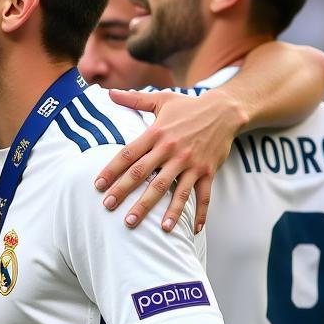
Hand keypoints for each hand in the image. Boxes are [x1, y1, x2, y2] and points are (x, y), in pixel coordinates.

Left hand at [93, 87, 245, 232]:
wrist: (225, 110)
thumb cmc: (188, 107)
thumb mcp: (161, 99)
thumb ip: (134, 99)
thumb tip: (108, 92)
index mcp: (156, 134)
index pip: (129, 155)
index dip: (111, 170)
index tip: (98, 185)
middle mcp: (171, 150)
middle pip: (144, 175)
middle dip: (125, 192)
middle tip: (109, 208)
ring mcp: (190, 163)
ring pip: (170, 190)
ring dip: (155, 209)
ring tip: (141, 225)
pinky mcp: (208, 172)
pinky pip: (203, 196)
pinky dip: (198, 213)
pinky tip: (191, 230)